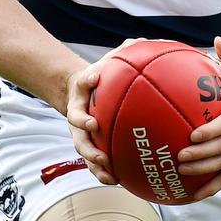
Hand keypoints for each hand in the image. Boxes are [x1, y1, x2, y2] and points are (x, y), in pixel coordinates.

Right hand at [65, 38, 144, 185]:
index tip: (95, 76)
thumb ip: (124, 51)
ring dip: (91, 157)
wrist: (81, 95)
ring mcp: (80, 132)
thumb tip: (144, 39)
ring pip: (82, 147)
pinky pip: (93, 162)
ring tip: (106, 166)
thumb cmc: (101, 77)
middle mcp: (78, 111)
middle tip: (95, 126)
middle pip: (76, 120)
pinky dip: (102, 172)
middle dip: (84, 124)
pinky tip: (117, 180)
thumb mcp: (109, 62)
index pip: (82, 81)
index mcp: (83, 90)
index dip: (88, 79)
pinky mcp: (88, 147)